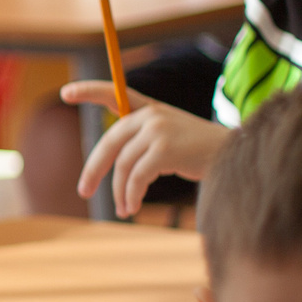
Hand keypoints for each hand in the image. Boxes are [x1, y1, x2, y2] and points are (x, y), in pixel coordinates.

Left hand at [55, 85, 231, 216]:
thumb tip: (109, 168)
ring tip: (124, 209)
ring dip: (120, 191)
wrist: (235, 157)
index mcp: (150, 109)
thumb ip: (141, 142)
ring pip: (123, 165)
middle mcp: (152, 115)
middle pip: (110, 142)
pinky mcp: (165, 150)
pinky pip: (137, 177)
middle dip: (94, 170)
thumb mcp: (169, 139)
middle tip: (84, 192)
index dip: (90, 92)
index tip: (66, 93)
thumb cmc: (200, 153)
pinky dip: (132, 195)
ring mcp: (158, 130)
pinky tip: (133, 206)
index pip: (115, 94)